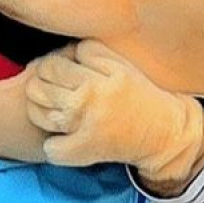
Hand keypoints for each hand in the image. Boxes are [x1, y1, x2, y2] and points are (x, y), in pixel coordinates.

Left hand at [25, 40, 203, 188]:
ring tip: (53, 107)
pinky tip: (63, 137)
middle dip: (41, 81)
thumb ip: (91, 52)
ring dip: (39, 108)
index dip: (54, 63)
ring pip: (37, 110)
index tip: (63, 70)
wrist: (166, 133)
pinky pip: (51, 147)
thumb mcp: (121, 65)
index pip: (53, 62)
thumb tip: (60, 51)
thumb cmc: (140, 94)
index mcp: (98, 77)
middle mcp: (89, 100)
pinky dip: (54, 144)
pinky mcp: (85, 151)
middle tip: (54, 87)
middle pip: (40, 83)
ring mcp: (84, 127)